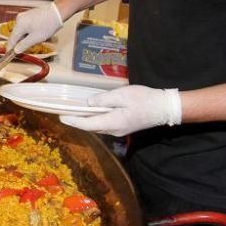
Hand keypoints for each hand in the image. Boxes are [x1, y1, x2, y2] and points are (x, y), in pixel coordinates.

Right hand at [7, 2, 63, 52]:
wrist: (57, 12)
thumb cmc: (48, 24)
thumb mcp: (36, 38)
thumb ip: (24, 45)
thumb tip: (16, 50)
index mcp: (19, 25)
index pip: (11, 39)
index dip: (10, 48)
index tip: (9, 54)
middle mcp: (19, 19)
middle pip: (16, 35)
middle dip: (19, 43)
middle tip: (24, 50)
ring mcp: (24, 16)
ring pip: (21, 31)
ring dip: (25, 38)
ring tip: (35, 40)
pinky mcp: (29, 15)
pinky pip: (25, 26)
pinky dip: (28, 32)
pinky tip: (36, 34)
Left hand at [61, 85, 181, 136]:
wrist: (164, 108)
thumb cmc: (144, 99)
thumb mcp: (122, 95)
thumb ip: (103, 99)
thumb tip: (88, 102)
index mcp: (112, 122)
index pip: (87, 124)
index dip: (73, 121)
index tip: (61, 117)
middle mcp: (114, 130)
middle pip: (91, 128)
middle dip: (77, 122)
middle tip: (64, 114)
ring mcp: (119, 130)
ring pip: (97, 128)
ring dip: (85, 122)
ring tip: (74, 114)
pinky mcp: (123, 127)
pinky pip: (104, 126)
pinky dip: (94, 121)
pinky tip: (91, 114)